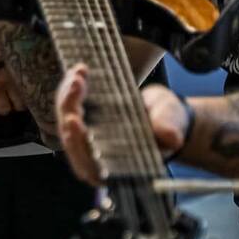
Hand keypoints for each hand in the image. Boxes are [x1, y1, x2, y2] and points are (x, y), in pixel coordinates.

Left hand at [55, 66, 190, 184]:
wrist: (165, 115)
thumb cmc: (168, 125)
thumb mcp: (171, 125)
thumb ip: (168, 130)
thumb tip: (172, 136)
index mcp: (115, 167)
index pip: (88, 162)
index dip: (77, 144)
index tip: (74, 120)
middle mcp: (96, 155)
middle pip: (71, 137)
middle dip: (70, 109)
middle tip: (76, 86)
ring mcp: (87, 137)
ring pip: (66, 119)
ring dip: (68, 96)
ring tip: (79, 75)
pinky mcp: (84, 119)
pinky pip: (70, 106)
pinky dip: (71, 88)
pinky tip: (79, 71)